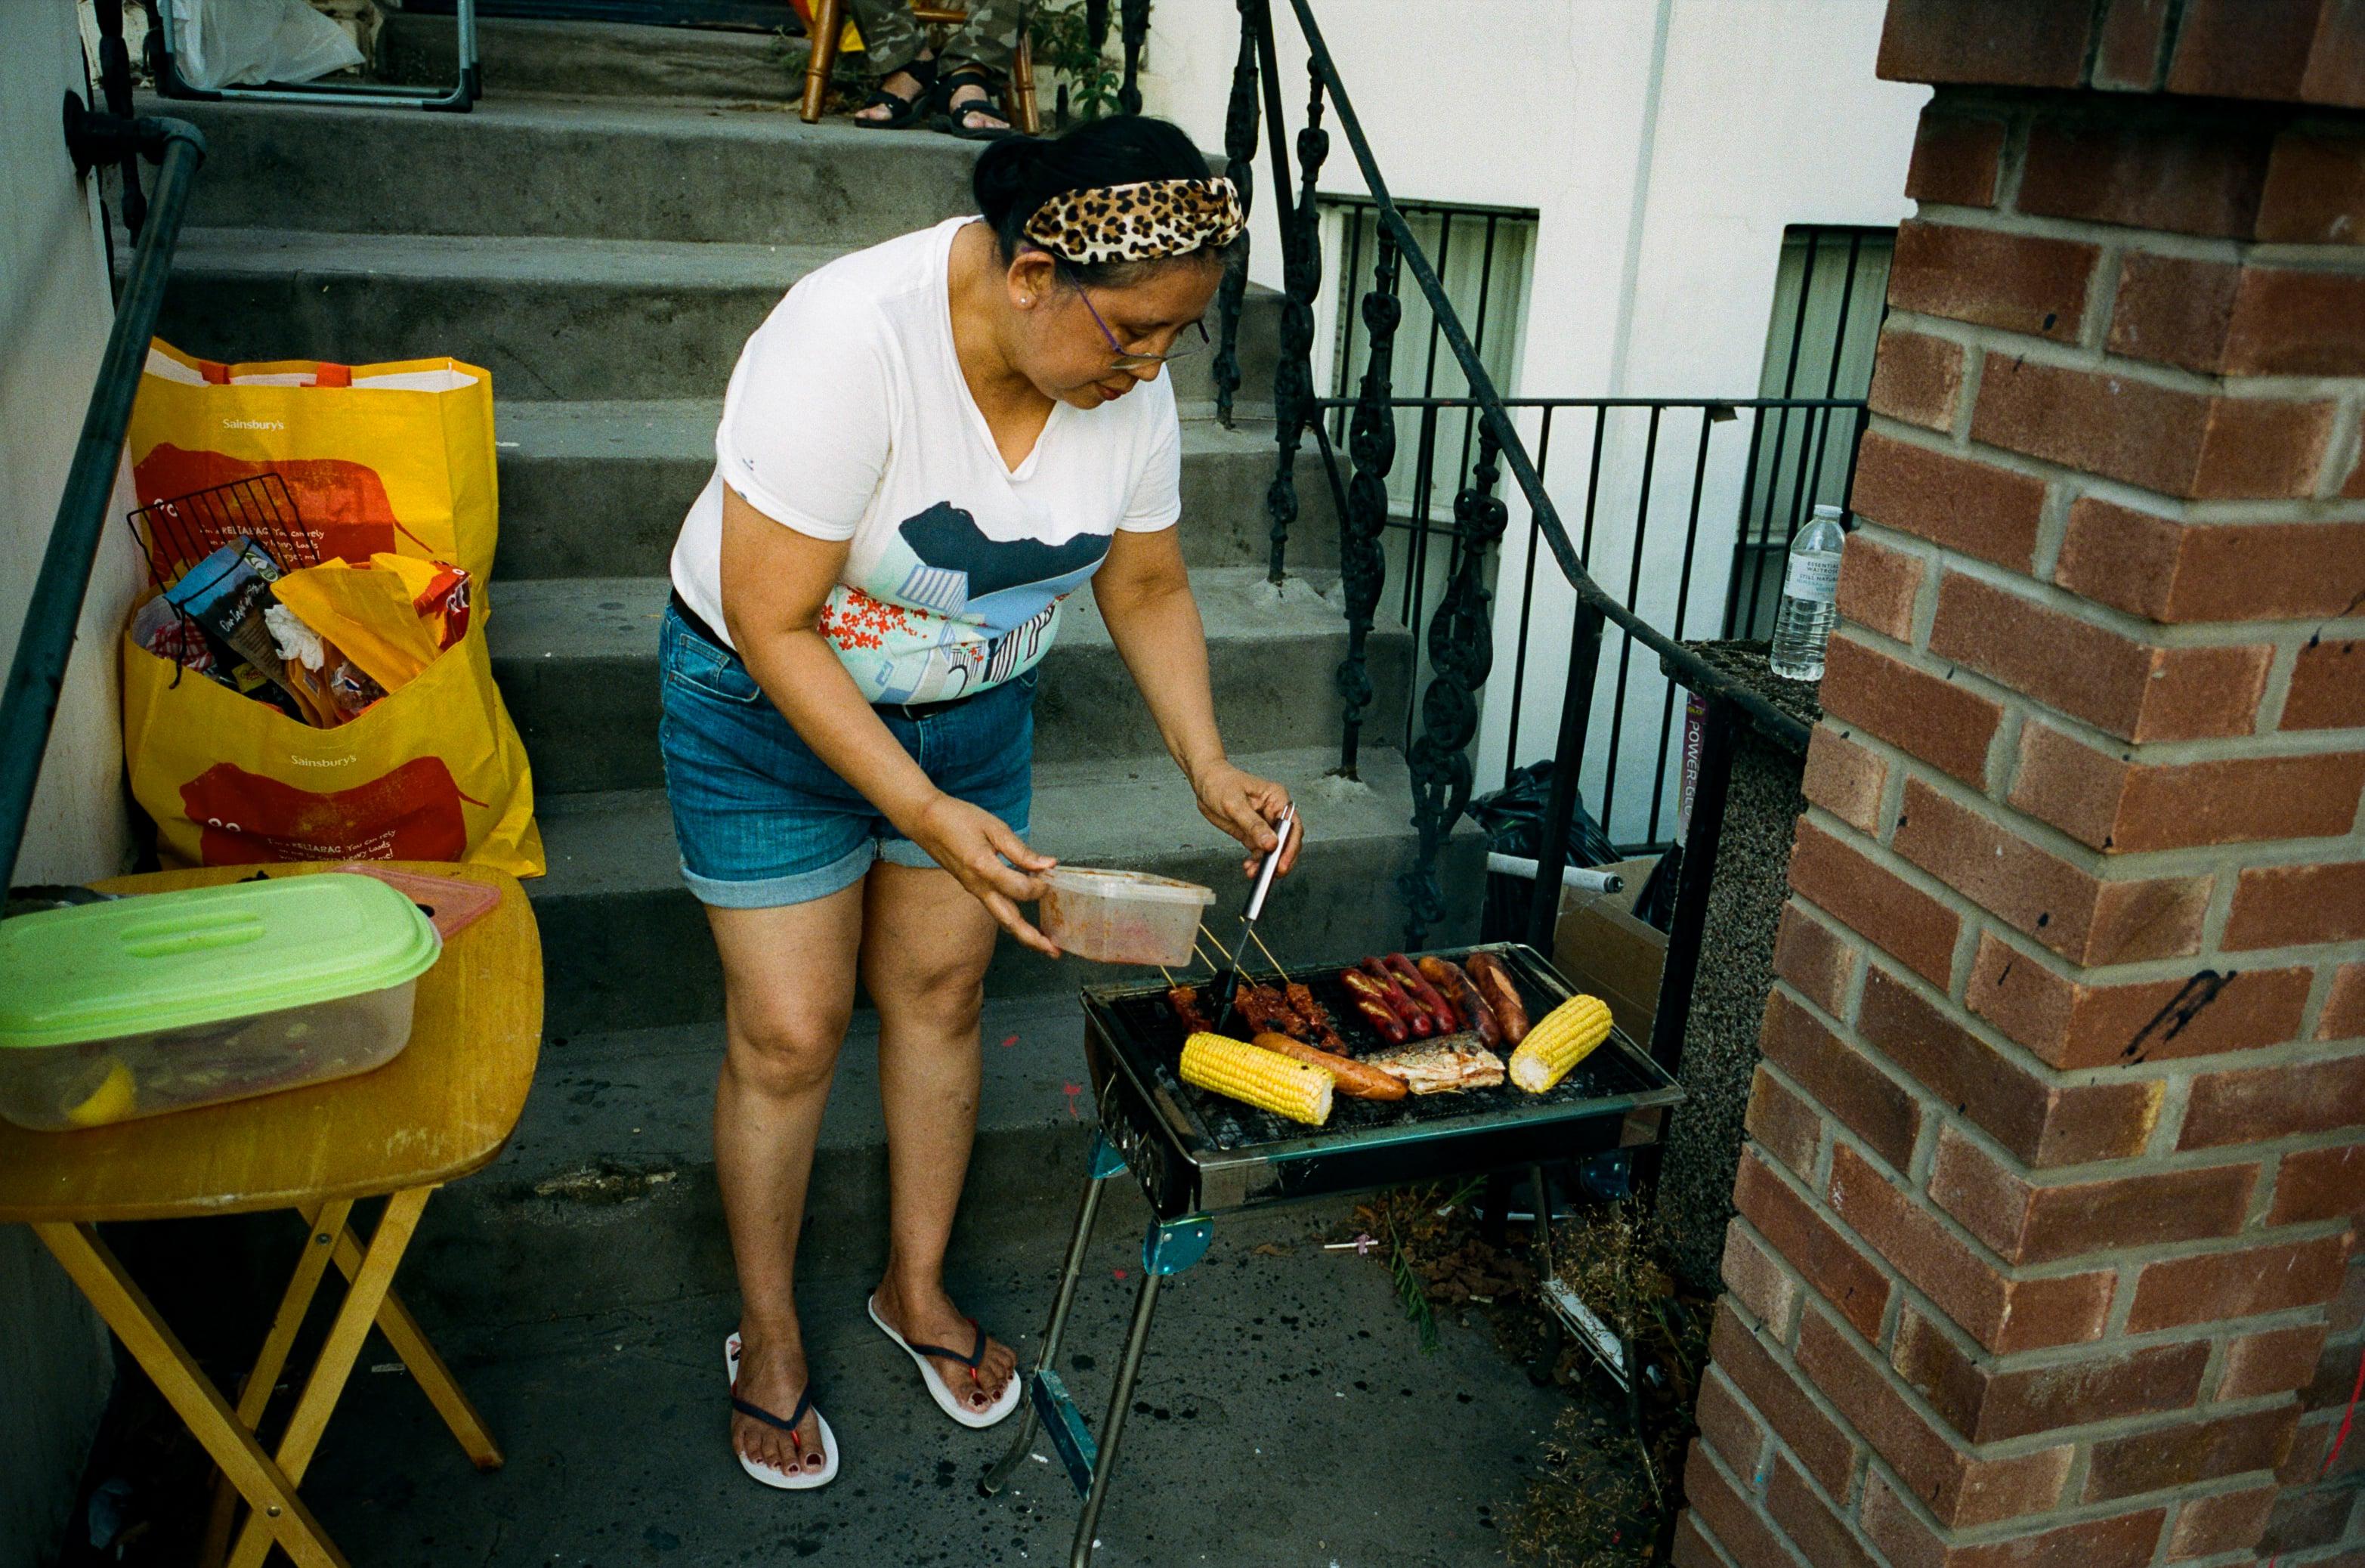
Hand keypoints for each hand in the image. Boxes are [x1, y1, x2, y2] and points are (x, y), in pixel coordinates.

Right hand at [905, 792, 1061, 956]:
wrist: (926, 821)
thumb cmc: (958, 819)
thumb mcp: (994, 828)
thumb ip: (1021, 851)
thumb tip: (1047, 865)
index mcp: (984, 869)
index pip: (1020, 889)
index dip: (1040, 886)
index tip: (1051, 875)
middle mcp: (979, 887)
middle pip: (1010, 921)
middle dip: (1033, 939)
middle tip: (1055, 951)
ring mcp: (975, 891)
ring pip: (1002, 919)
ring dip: (1024, 935)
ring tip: (1044, 945)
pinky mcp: (973, 889)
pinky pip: (996, 909)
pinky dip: (1014, 920)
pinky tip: (1026, 919)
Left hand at [1189, 760, 1300, 877]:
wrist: (1204, 782)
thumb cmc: (1220, 783)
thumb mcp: (1234, 804)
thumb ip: (1253, 825)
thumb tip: (1271, 843)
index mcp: (1277, 799)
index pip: (1292, 825)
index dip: (1290, 846)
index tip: (1282, 862)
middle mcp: (1274, 812)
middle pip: (1287, 840)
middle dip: (1280, 858)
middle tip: (1272, 873)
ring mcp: (1264, 824)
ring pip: (1273, 850)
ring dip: (1266, 863)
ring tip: (1254, 872)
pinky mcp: (1253, 834)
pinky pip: (1260, 852)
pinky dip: (1257, 862)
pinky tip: (1249, 867)